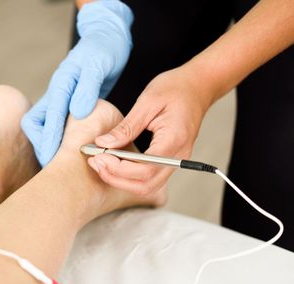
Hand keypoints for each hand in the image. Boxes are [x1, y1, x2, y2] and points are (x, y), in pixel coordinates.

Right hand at [21, 0, 132, 166]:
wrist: (107, 40)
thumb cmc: (103, 49)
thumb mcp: (97, 65)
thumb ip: (87, 88)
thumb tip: (77, 113)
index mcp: (60, 84)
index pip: (50, 117)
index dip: (49, 141)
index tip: (52, 160)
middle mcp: (56, 94)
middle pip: (37, 125)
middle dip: (43, 146)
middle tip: (54, 166)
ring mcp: (61, 100)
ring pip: (46, 127)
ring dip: (51, 144)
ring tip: (62, 163)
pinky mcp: (70, 105)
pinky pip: (60, 126)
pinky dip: (63, 139)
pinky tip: (74, 150)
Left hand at [92, 66, 214, 195]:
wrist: (198, 86)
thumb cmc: (175, 89)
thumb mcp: (147, 102)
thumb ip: (126, 127)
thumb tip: (103, 144)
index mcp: (174, 140)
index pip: (145, 168)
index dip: (119, 168)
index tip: (99, 156)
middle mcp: (178, 157)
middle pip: (145, 184)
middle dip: (116, 178)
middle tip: (95, 161)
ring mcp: (176, 162)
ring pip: (147, 186)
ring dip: (121, 180)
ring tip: (100, 163)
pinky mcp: (170, 161)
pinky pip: (149, 178)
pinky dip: (128, 176)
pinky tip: (113, 163)